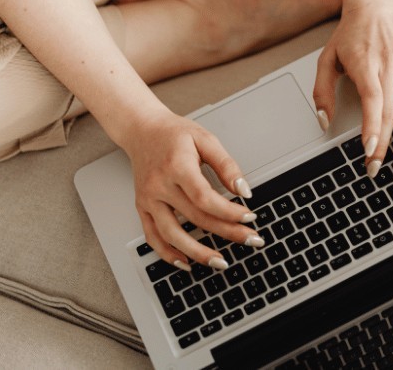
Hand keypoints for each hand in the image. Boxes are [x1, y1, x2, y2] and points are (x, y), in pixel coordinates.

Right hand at [118, 110, 263, 270]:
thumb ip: (226, 165)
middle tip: (251, 240)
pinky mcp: (142, 207)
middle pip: (195, 217)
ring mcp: (148, 199)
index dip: (228, 212)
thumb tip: (243, 190)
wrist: (142, 130)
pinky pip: (152, 237)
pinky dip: (168, 254)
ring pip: (172, 234)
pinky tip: (186, 262)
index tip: (249, 217)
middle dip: (227, 232)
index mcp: (176, 166)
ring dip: (198, 252)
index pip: (204, 197)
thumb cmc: (175, 134)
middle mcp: (159, 185)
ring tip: (221, 262)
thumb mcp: (205, 139)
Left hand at [313, 5, 392, 172]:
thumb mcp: (326, 59)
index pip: (371, 99)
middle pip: (390, 108)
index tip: (369, 148)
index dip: (372, 125)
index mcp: (364, 61)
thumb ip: (321, 91)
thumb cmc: (350, 35)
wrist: (375, 5)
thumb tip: (324, 121)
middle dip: (385, 141)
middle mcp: (389, 60)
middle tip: (379, 165)